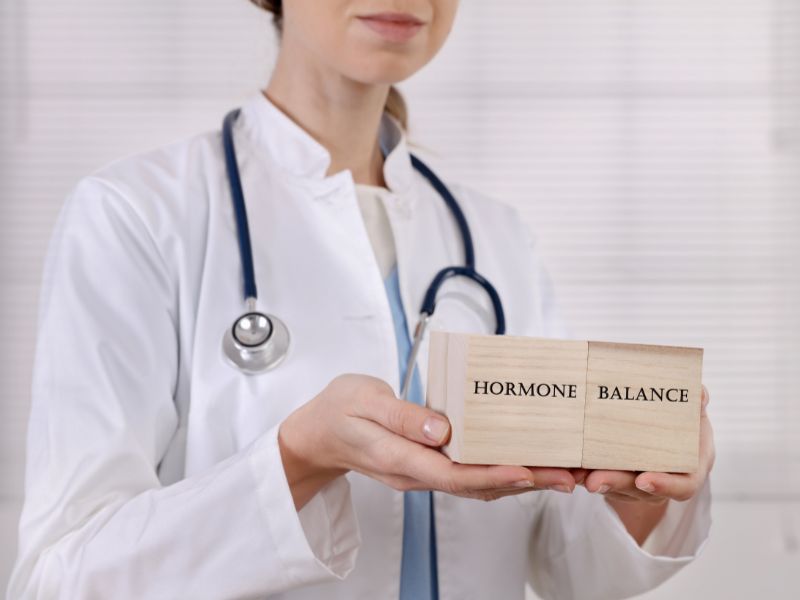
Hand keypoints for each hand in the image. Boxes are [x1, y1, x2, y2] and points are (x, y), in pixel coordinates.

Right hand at [279, 374, 576, 508]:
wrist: (318, 433)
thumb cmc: (337, 411)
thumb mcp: (363, 400)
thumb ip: (402, 416)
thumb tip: (443, 430)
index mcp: (398, 458)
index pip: (453, 474)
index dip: (493, 475)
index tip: (529, 470)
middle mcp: (414, 473)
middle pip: (475, 486)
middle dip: (523, 481)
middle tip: (566, 475)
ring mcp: (421, 473)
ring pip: (476, 485)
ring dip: (518, 481)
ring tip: (558, 472)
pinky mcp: (426, 466)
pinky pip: (468, 475)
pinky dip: (499, 473)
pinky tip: (522, 464)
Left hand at [573, 385, 714, 543]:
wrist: (667, 435)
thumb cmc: (683, 422)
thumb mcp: (693, 412)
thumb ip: (695, 401)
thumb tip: (698, 394)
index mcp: (688, 469)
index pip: (682, 487)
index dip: (665, 485)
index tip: (644, 480)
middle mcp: (662, 482)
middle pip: (639, 491)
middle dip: (615, 484)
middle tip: (594, 481)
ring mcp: (636, 486)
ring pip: (615, 487)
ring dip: (594, 480)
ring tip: (575, 472)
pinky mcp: (614, 478)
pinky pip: (599, 478)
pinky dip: (584, 472)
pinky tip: (567, 465)